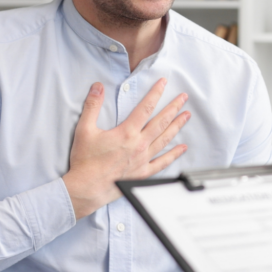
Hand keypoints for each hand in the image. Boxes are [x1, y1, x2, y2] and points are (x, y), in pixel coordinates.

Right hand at [63, 79, 189, 218]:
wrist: (86, 188)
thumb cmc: (85, 161)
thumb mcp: (84, 129)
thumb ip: (92, 106)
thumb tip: (97, 87)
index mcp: (126, 132)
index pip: (145, 107)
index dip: (155, 93)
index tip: (163, 83)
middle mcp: (139, 145)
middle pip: (161, 122)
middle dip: (173, 107)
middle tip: (183, 98)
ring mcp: (143, 160)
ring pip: (165, 139)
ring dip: (177, 126)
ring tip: (186, 116)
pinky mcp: (143, 173)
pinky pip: (162, 163)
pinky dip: (174, 155)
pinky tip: (182, 148)